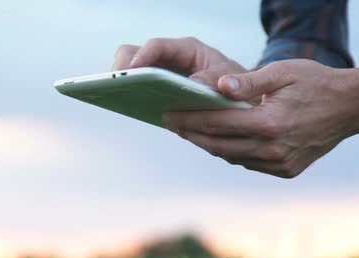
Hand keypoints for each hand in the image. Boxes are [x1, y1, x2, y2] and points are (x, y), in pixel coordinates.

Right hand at [112, 37, 247, 89]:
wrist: (242, 99)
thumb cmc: (237, 85)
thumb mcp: (232, 80)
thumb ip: (215, 80)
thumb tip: (195, 86)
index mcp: (186, 50)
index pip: (158, 46)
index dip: (143, 56)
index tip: (135, 70)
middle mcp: (169, 59)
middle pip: (133, 54)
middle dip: (123, 67)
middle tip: (117, 84)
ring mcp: (159, 76)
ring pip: (131, 73)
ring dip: (122, 84)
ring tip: (118, 97)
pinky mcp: (157, 93)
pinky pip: (137, 92)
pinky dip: (130, 98)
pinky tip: (129, 109)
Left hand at [162, 58, 358, 177]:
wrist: (351, 107)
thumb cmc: (315, 83)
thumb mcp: (283, 72)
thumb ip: (248, 82)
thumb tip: (216, 87)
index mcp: (270, 123)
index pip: (217, 123)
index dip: (189, 118)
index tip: (168, 114)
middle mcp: (273, 149)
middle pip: (218, 144)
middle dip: (191, 133)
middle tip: (171, 123)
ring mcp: (280, 163)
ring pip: (231, 156)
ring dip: (208, 144)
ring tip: (190, 131)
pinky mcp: (286, 170)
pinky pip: (248, 162)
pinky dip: (231, 152)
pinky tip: (219, 140)